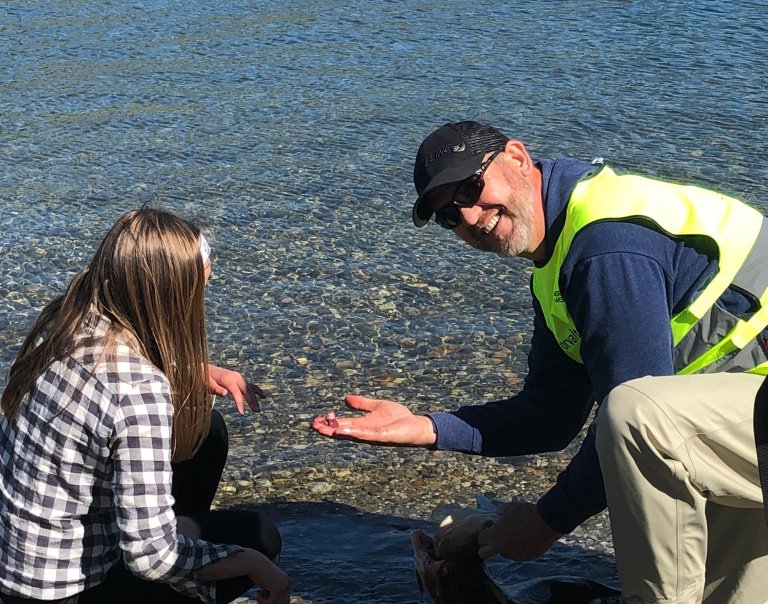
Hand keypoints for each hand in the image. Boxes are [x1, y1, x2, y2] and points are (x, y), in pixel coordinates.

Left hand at [207, 363, 264, 414]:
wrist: (204, 368)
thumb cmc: (204, 377)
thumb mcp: (207, 383)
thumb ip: (216, 389)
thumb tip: (225, 394)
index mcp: (228, 379)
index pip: (236, 393)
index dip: (240, 403)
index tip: (242, 413)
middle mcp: (235, 377)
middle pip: (246, 390)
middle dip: (252, 401)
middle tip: (257, 411)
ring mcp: (238, 377)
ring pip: (249, 388)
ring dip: (256, 397)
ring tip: (258, 408)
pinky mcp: (238, 379)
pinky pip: (249, 385)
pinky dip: (255, 390)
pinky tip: (263, 396)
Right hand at [249, 551, 290, 603]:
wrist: (255, 564)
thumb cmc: (259, 572)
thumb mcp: (270, 583)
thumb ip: (274, 591)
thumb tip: (274, 603)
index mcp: (288, 582)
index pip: (285, 599)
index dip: (273, 600)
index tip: (263, 595)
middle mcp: (288, 584)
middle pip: (282, 602)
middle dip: (270, 602)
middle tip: (260, 597)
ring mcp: (284, 587)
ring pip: (276, 603)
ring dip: (265, 602)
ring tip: (258, 594)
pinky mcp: (278, 590)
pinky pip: (270, 602)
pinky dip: (262, 601)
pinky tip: (258, 592)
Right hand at [310, 395, 436, 446]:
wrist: (416, 425)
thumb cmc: (398, 418)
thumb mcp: (377, 406)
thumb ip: (362, 404)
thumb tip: (345, 399)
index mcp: (362, 424)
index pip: (342, 424)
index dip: (329, 423)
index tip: (315, 421)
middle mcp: (364, 432)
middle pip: (342, 431)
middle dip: (328, 430)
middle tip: (313, 426)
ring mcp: (372, 435)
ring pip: (351, 434)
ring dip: (336, 432)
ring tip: (322, 429)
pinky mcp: (382, 436)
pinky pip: (366, 434)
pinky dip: (354, 432)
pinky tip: (343, 429)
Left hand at [477, 499, 561, 560]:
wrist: (546, 523)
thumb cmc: (526, 513)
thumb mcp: (510, 507)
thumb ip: (500, 511)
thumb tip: (497, 511)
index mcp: (495, 535)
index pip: (480, 538)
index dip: (484, 531)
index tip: (491, 524)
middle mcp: (502, 548)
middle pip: (483, 554)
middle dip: (485, 547)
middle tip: (494, 538)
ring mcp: (513, 554)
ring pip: (502, 553)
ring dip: (504, 546)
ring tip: (514, 534)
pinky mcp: (524, 557)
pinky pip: (516, 554)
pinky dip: (517, 548)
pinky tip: (524, 538)